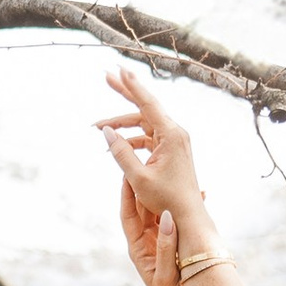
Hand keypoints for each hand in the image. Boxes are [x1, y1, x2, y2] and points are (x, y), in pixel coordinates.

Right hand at [96, 64, 205, 233]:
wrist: (188, 216)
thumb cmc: (166, 199)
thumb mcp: (138, 177)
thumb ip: (121, 152)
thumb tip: (106, 131)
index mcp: (171, 135)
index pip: (148, 104)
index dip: (132, 86)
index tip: (119, 70)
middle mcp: (174, 133)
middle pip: (145, 107)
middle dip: (125, 93)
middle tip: (107, 77)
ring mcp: (173, 141)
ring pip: (144, 123)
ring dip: (122, 124)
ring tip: (97, 127)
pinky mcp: (170, 151)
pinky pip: (147, 137)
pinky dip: (131, 139)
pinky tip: (115, 145)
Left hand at [120, 178, 196, 285]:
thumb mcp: (166, 273)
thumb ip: (167, 246)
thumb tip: (167, 217)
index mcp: (137, 247)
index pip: (128, 214)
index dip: (127, 193)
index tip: (128, 173)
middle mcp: (147, 241)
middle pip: (144, 208)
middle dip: (148, 187)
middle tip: (152, 164)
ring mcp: (162, 241)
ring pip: (162, 211)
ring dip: (168, 194)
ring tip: (175, 173)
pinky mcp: (176, 244)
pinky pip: (179, 221)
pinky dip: (186, 207)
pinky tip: (199, 193)